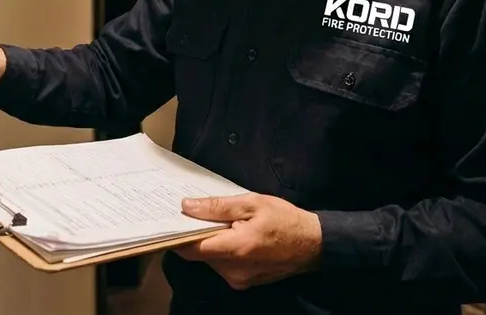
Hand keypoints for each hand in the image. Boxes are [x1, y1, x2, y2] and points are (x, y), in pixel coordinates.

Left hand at [173, 193, 322, 290]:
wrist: (314, 244)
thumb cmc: (285, 220)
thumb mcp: (252, 203)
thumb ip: (217, 207)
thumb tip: (186, 207)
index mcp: (234, 249)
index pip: (191, 249)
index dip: (178, 235)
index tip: (171, 220)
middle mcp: (233, 271)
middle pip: (200, 254)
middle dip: (197, 235)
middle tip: (201, 214)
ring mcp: (239, 280)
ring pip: (211, 260)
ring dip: (211, 243)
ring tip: (224, 223)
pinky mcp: (245, 282)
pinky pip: (223, 266)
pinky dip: (223, 251)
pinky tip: (234, 236)